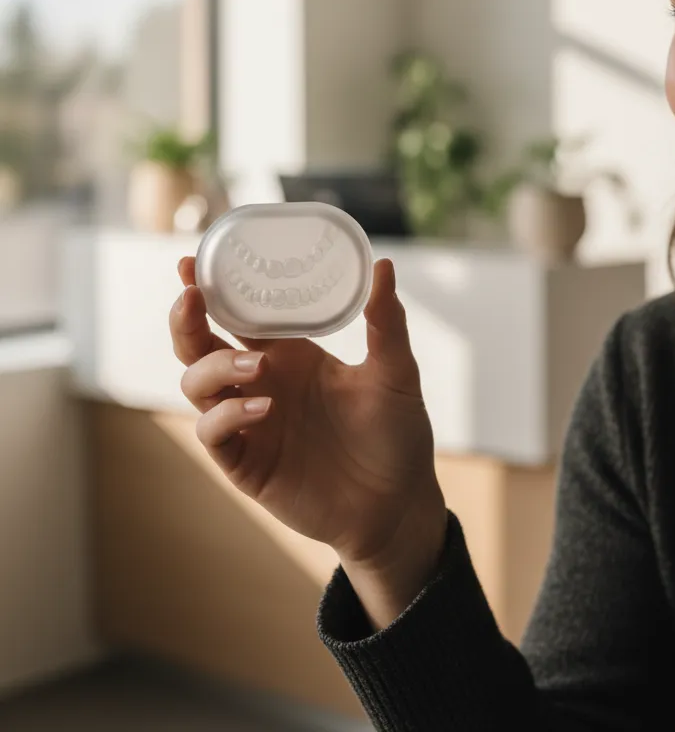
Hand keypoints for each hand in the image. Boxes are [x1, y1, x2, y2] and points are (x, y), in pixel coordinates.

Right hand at [169, 256, 446, 581]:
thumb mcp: (396, 372)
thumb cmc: (398, 434)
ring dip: (214, 367)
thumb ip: (386, 322)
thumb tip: (383, 265)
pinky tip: (264, 408)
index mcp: (291, 354)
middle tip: (192, 298)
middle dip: (186, 319)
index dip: (211, 288)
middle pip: (199, 344)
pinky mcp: (247, 462)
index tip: (194, 261)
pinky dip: (228, 415)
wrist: (399, 503)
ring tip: (257, 367)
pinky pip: (214, 432)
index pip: (238, 314)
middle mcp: (262, 382)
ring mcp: (250, 422)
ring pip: (196, 384)